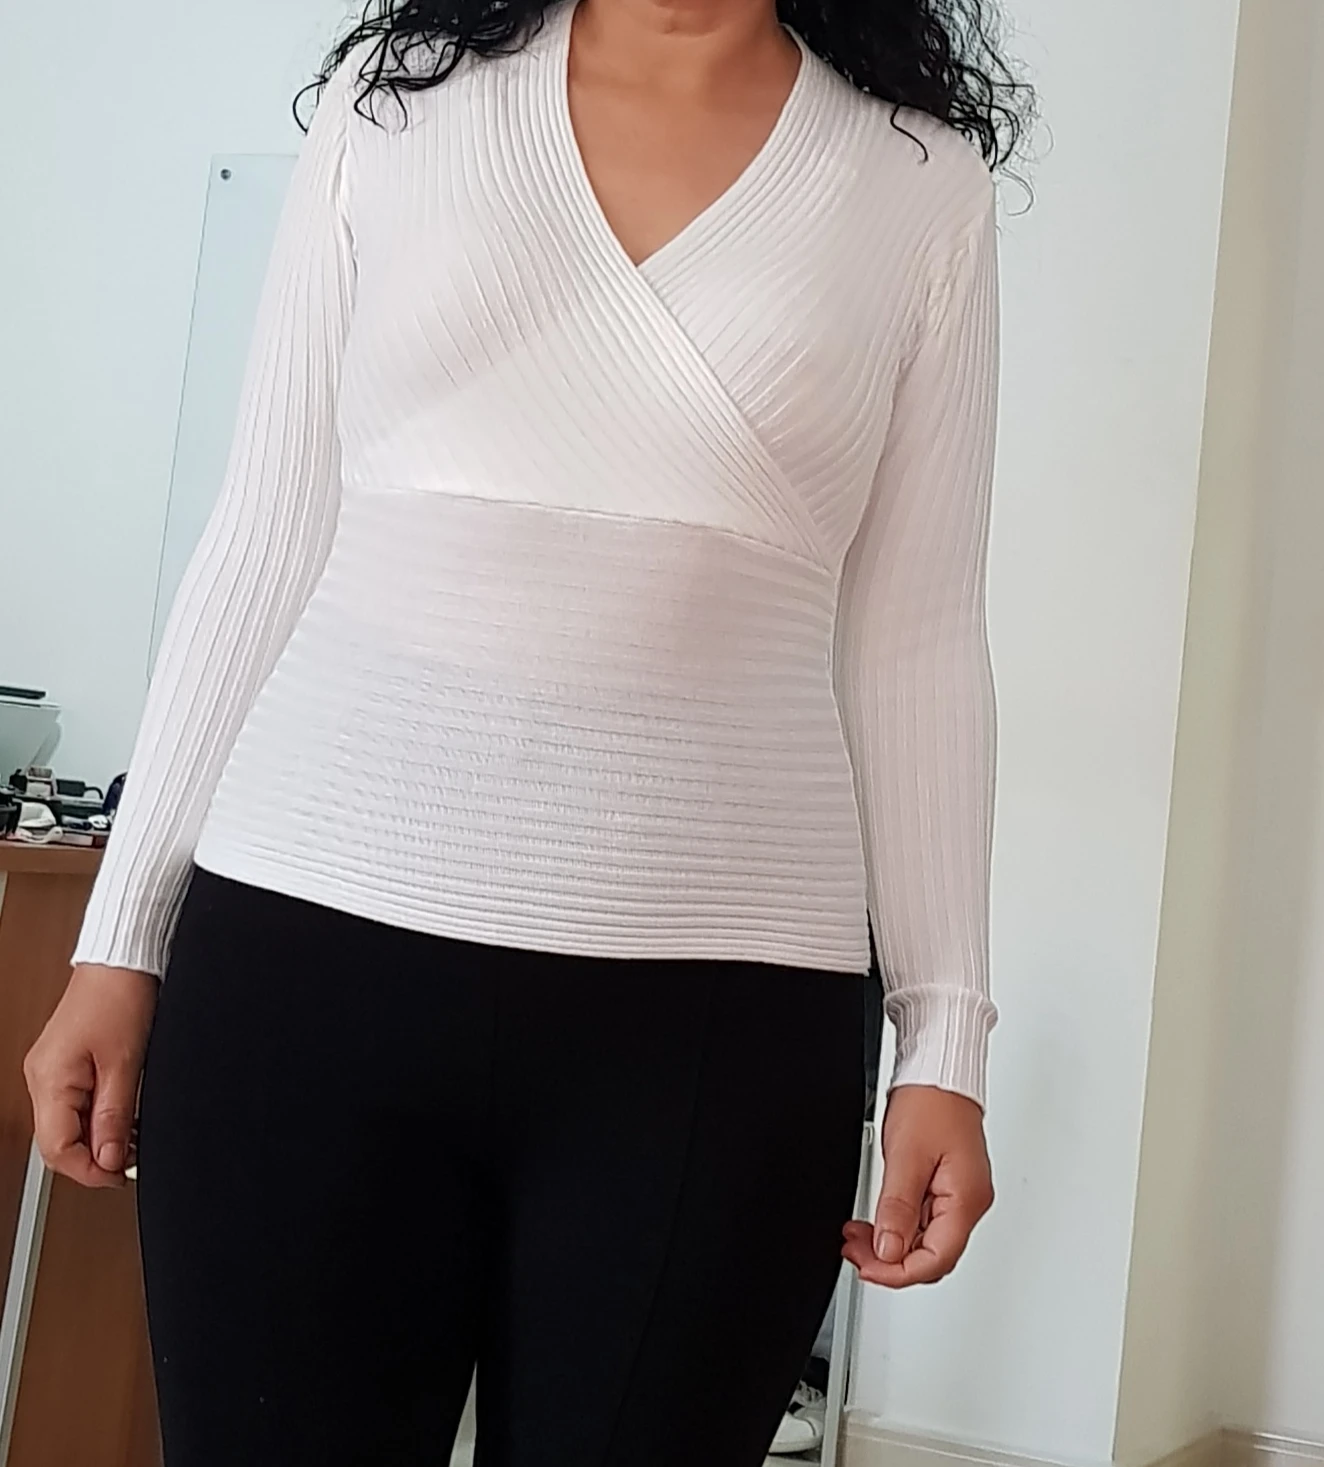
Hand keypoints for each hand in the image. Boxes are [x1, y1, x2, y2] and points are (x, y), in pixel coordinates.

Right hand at [24, 964, 157, 1188]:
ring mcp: (51, 1071)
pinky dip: (98, 1117)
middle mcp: (42, 1078)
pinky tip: (123, 1117)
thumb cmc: (121, 997)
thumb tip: (109, 1158)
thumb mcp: (126, 1063)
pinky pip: (75, 1105)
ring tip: (134, 1138)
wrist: (122, 961)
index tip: (120, 1175)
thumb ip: (115, 1116)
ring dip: (99, 1137)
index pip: (56, 1149)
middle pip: (59, 1141)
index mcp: (50, 1080)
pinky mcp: (66, 1063)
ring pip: (68, 1125)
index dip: (89, 1170)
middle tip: (131, 1160)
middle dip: (95, 1156)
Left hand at [842, 1084, 992, 1287]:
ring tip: (857, 1237)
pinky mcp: (947, 1186)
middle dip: (890, 1261)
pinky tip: (875, 1222)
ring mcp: (958, 1195)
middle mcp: (968, 1203)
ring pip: (925, 1241)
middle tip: (854, 1250)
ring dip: (890, 1244)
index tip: (866, 1266)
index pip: (935, 1259)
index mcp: (966, 1199)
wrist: (939, 1072)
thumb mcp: (906, 1156)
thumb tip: (888, 1250)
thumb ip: (897, 1207)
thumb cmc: (932, 1102)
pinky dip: (897, 1226)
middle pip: (931, 1256)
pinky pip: (923, 1221)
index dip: (897, 1271)